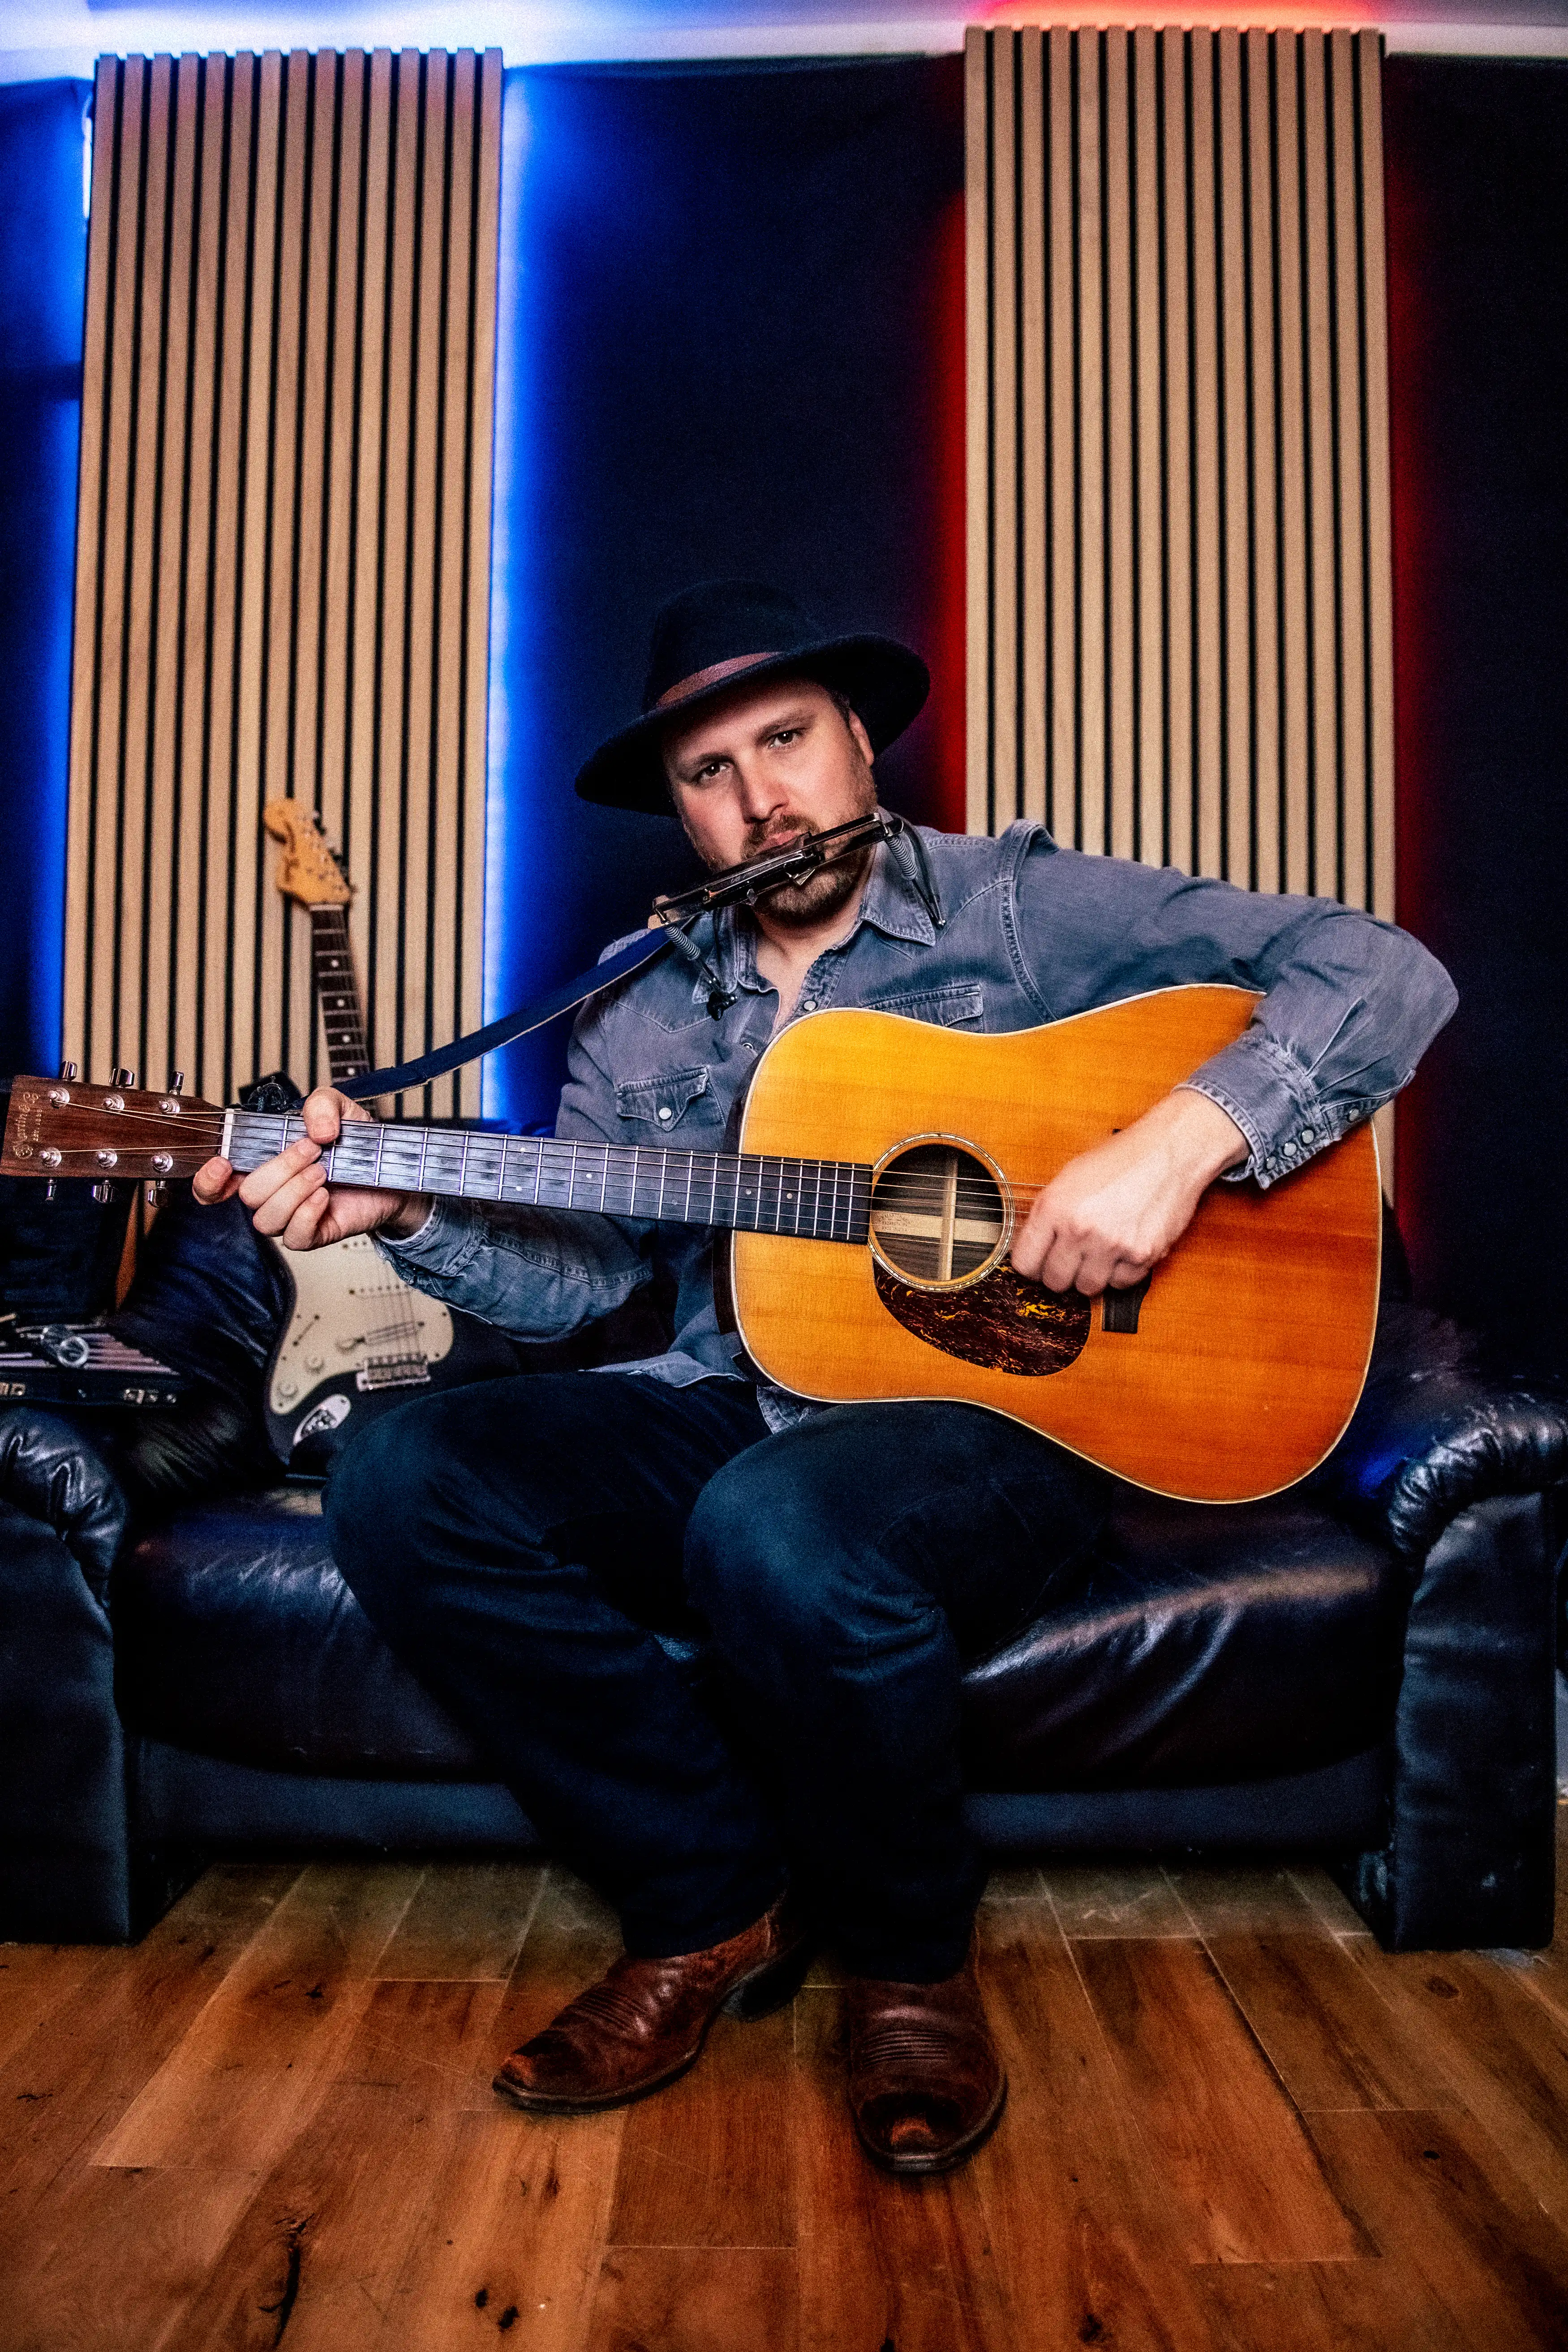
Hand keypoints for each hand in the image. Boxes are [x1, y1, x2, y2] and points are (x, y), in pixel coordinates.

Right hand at [192, 1087, 430, 1250]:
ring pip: (266, 1218)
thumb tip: (315, 1129)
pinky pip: (295, 1236)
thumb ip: (322, 1103)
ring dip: (296, 1189)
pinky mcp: (313, 1235)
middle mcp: (271, 1194)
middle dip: (281, 1167)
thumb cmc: (359, 1146)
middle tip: (313, 1150)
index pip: (215, 1185)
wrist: (394, 1175)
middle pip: (248, 1193)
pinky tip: (326, 1196)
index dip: (208, 1180)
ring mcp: (290, 1217)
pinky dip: (309, 1212)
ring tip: (324, 1172)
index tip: (223, 1163)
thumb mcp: (342, 1110)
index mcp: (263, 1165)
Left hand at [1009, 1090, 1247, 1296]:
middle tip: (1070, 1259)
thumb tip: (1034, 1252)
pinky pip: (1120, 1284)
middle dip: (1060, 1273)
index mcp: (1054, 1207)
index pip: (1024, 1264)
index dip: (1032, 1266)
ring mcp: (1111, 1245)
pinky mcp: (1142, 1255)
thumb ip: (1048, 1215)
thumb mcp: (1069, 1177)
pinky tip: (1123, 1249)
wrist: (1169, 1151)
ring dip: (1091, 1275)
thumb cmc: (1119, 1159)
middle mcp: (1079, 1229)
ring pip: (1087, 1288)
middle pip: (1055, 1282)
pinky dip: (1121, 1273)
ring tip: (1098, 1252)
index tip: (1040, 1263)